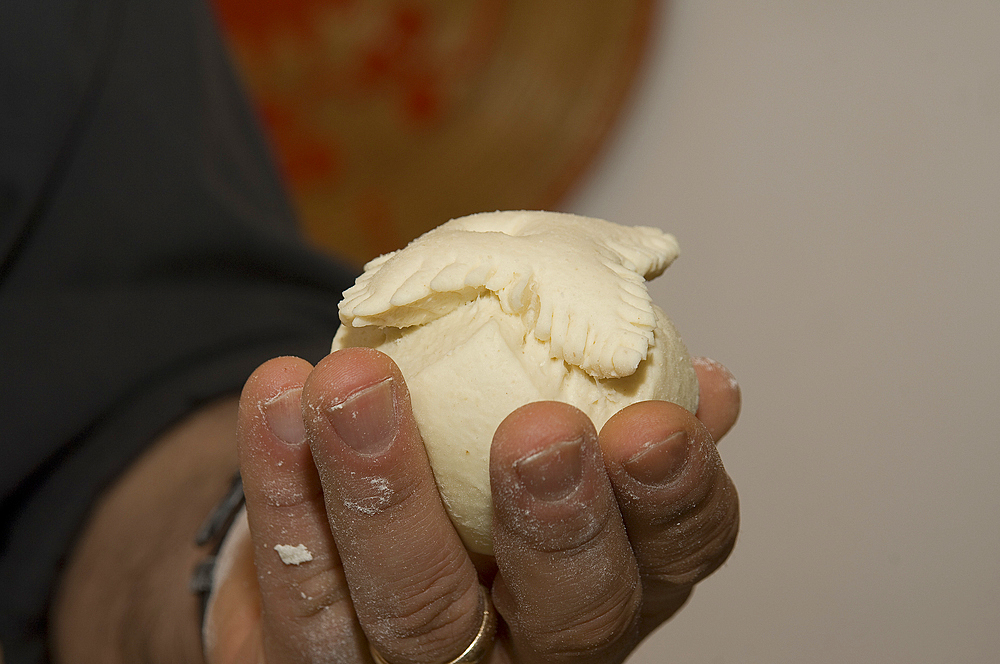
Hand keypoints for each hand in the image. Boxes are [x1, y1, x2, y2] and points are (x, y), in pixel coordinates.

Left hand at [207, 349, 739, 662]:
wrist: (354, 557)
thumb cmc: (481, 495)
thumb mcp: (571, 457)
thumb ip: (622, 417)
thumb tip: (709, 386)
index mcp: (617, 582)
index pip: (678, 555)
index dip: (677, 496)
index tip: (657, 421)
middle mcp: (537, 647)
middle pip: (570, 614)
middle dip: (560, 524)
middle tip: (542, 433)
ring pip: (419, 607)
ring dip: (387, 489)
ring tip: (358, 382)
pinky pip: (302, 586)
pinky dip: (284, 482)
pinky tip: (281, 395)